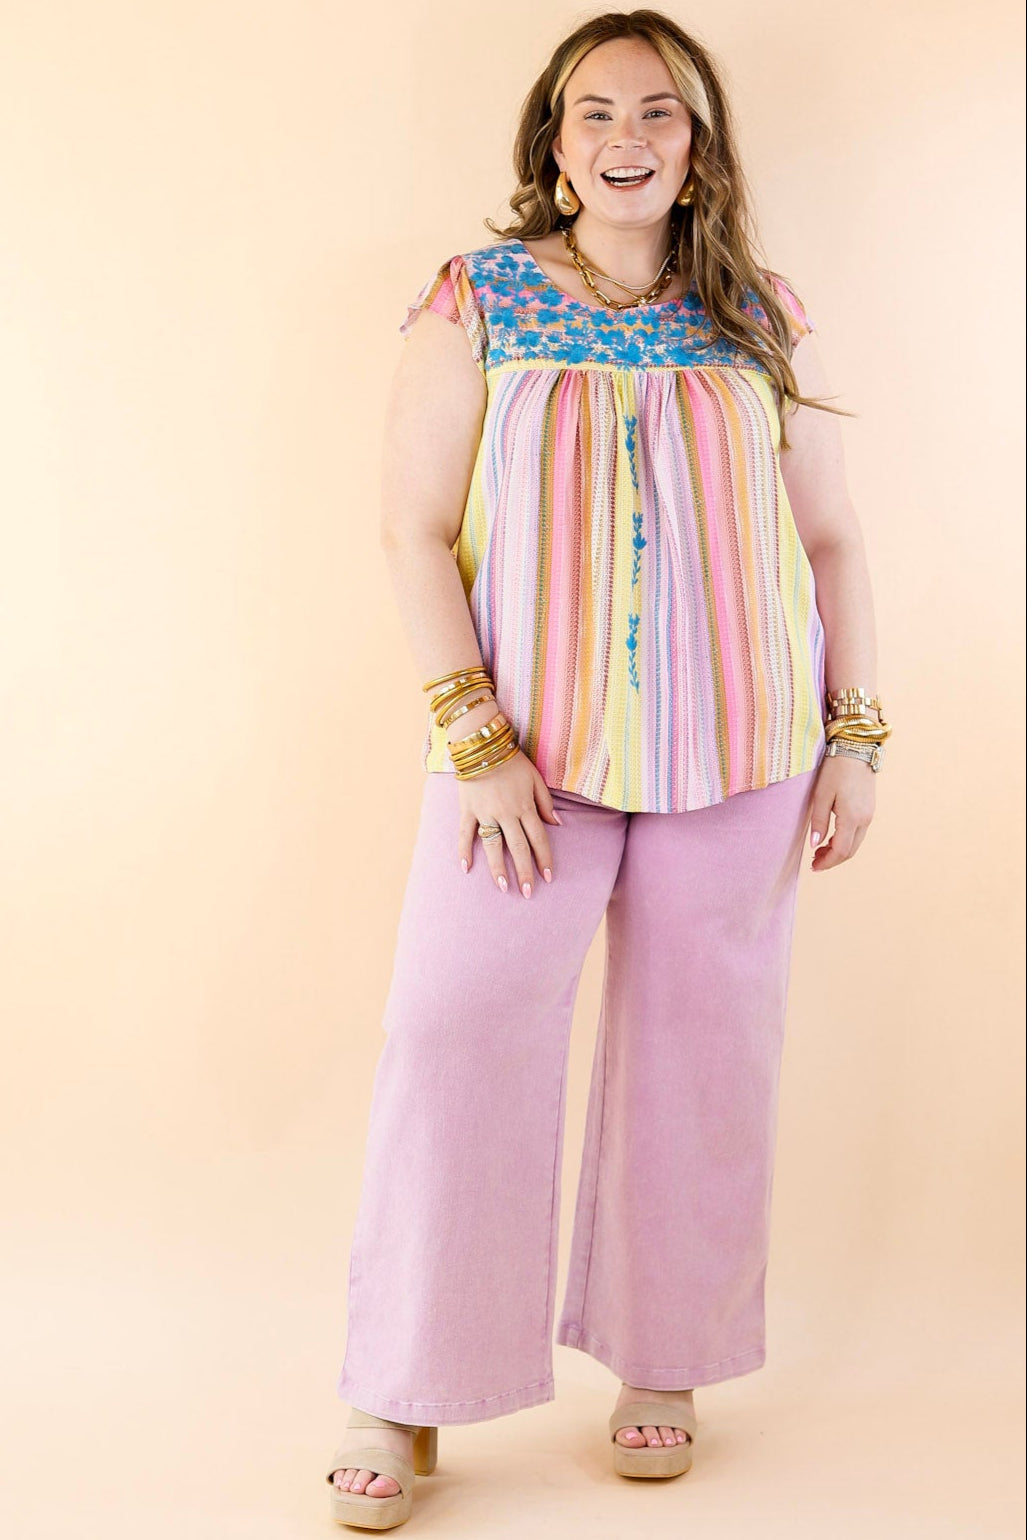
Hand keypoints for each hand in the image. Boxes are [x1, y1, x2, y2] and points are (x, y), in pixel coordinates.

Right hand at [457, 749, 560, 895]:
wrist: (482, 745)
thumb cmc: (512, 760)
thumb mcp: (536, 778)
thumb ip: (546, 802)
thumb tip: (558, 824)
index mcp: (525, 806)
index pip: (538, 839)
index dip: (544, 859)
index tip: (548, 877)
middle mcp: (506, 813)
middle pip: (518, 848)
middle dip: (524, 872)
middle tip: (528, 892)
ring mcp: (485, 813)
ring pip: (493, 845)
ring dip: (498, 868)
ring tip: (503, 887)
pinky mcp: (468, 810)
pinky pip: (465, 833)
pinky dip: (464, 850)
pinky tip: (465, 868)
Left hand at [808, 754, 875, 870]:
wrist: (856, 748)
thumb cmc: (835, 769)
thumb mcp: (821, 795)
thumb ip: (818, 822)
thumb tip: (814, 845)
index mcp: (852, 817)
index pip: (841, 851)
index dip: (827, 862)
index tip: (813, 866)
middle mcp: (865, 819)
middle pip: (850, 851)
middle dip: (832, 860)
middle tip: (814, 862)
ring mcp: (870, 814)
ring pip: (855, 843)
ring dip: (839, 851)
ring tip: (820, 851)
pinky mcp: (870, 808)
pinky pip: (858, 832)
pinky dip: (846, 840)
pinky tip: (832, 837)